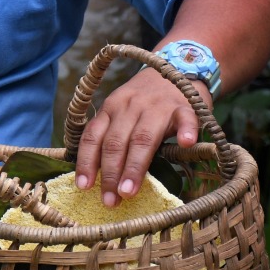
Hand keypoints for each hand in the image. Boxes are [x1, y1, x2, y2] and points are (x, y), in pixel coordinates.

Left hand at [73, 67, 209, 207]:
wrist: (178, 68)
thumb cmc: (146, 103)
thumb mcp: (123, 114)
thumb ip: (113, 138)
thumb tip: (100, 179)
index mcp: (111, 109)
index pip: (93, 137)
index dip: (87, 163)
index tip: (83, 187)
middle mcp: (130, 106)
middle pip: (116, 142)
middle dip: (110, 174)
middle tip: (109, 201)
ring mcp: (158, 105)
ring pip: (143, 137)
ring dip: (134, 166)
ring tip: (129, 191)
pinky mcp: (186, 105)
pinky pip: (185, 118)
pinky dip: (185, 130)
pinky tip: (185, 144)